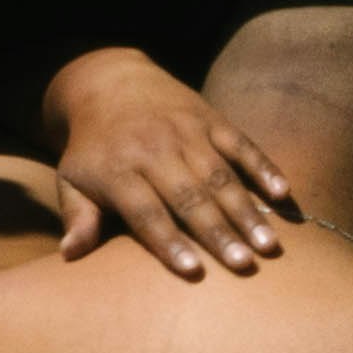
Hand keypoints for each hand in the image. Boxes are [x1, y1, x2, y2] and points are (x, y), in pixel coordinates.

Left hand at [39, 48, 291, 278]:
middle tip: (243, 265)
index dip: (169, 242)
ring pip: (221, 175)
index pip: (146, 212)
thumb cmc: (91, 148)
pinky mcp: (211, 118)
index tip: (192, 271)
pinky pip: (242, 144)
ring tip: (269, 245)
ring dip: (247, 210)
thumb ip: (77, 218)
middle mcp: (154, 148)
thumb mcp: (71, 180)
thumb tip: (69, 255)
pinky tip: (283, 194)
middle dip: (218, 232)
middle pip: (190, 196)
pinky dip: (264, 167)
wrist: (109, 81)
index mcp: (118, 170)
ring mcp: (186, 131)